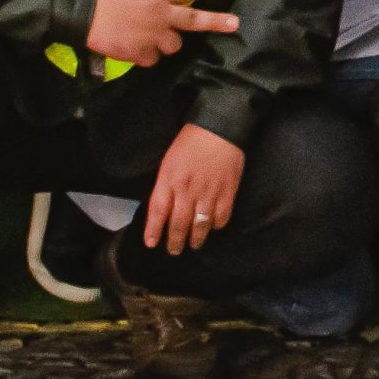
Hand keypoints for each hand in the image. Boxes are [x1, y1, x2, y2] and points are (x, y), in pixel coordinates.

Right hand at [85, 0, 240, 66]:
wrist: (85, 15)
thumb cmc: (108, 0)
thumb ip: (156, 3)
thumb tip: (168, 14)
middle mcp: (161, 14)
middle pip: (194, 19)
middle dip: (216, 21)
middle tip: (235, 24)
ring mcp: (154, 35)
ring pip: (174, 45)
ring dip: (165, 44)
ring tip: (146, 37)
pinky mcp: (143, 53)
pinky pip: (153, 59)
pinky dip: (146, 56)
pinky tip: (133, 47)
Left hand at [144, 122, 245, 253]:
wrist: (220, 127)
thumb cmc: (191, 141)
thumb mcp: (169, 160)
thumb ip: (166, 184)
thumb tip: (164, 208)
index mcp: (170, 179)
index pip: (158, 211)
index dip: (154, 230)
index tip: (151, 244)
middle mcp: (188, 189)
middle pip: (179, 223)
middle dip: (175, 241)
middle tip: (174, 251)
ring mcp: (209, 192)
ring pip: (200, 225)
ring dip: (195, 239)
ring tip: (193, 245)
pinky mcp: (228, 192)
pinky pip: (221, 217)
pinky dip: (216, 225)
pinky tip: (212, 227)